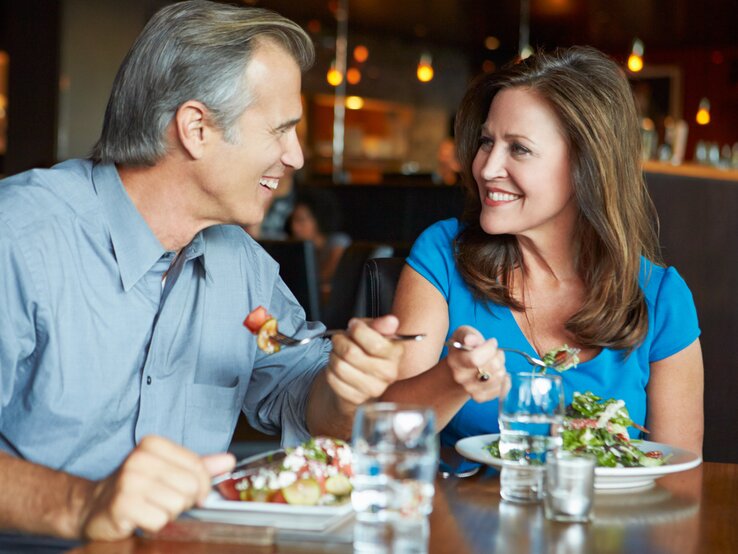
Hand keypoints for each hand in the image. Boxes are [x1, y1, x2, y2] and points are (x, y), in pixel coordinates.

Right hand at [79, 436, 233, 540]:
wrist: (94, 506)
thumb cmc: (136, 487)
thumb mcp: (168, 470)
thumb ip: (199, 466)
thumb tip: (229, 461)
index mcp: (153, 444)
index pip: (198, 467)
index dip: (201, 485)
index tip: (192, 492)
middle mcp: (139, 459)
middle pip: (190, 486)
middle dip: (182, 501)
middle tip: (163, 500)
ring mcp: (129, 481)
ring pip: (177, 505)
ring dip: (167, 513)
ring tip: (151, 508)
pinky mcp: (122, 505)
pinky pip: (159, 520)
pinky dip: (154, 524)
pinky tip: (141, 518)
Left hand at [326, 315, 403, 409]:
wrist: (358, 377)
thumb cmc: (366, 351)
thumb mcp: (373, 331)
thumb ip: (379, 325)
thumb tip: (390, 321)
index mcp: (396, 353)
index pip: (374, 343)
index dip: (357, 330)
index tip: (353, 326)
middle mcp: (389, 373)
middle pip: (351, 353)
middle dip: (340, 342)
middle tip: (341, 340)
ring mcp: (373, 388)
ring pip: (339, 365)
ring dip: (333, 355)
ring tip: (339, 354)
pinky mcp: (357, 399)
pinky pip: (333, 379)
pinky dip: (330, 370)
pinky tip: (338, 368)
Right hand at [446, 326, 505, 401]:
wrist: (461, 367)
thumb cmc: (465, 347)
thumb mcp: (463, 334)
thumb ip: (468, 334)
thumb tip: (470, 339)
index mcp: (455, 360)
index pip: (476, 358)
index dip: (490, 348)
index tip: (492, 342)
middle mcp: (460, 377)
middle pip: (492, 367)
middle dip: (498, 356)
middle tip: (495, 352)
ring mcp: (469, 389)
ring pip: (499, 377)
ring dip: (502, 367)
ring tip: (495, 362)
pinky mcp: (479, 397)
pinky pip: (501, 389)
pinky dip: (503, 380)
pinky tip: (497, 373)